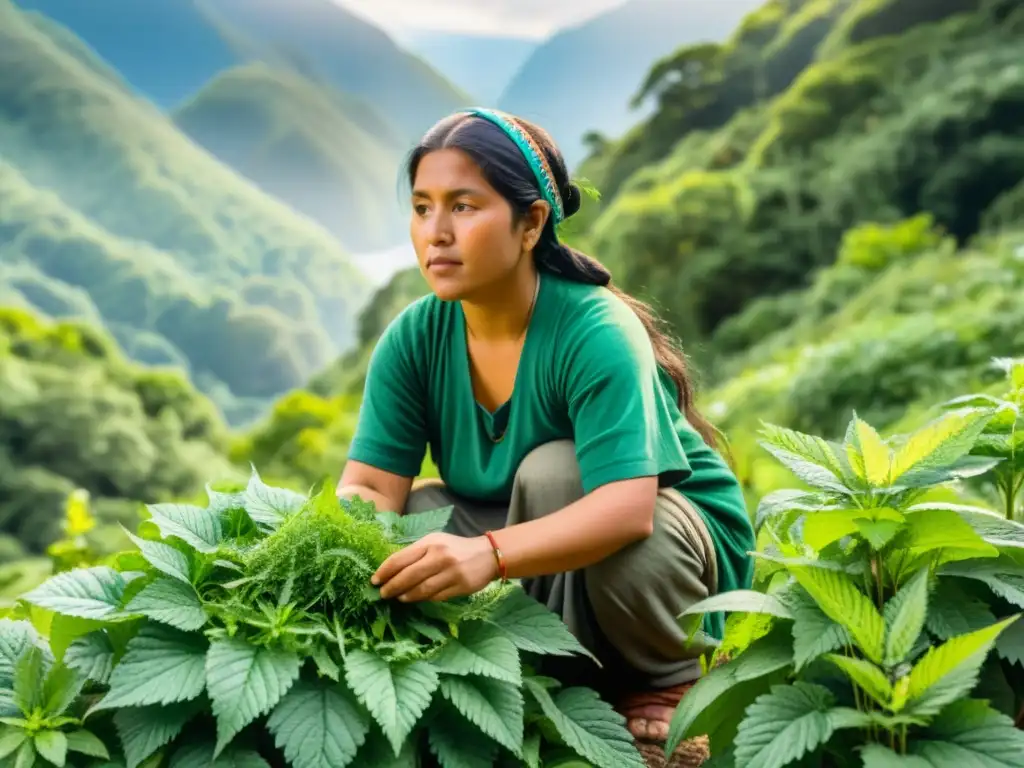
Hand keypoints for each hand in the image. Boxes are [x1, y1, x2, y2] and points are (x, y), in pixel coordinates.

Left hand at [371, 532, 498, 602]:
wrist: (488, 554)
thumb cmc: (455, 548)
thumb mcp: (435, 542)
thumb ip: (415, 553)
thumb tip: (390, 570)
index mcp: (430, 543)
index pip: (401, 558)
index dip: (385, 571)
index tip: (374, 580)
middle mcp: (440, 556)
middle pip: (409, 576)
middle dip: (392, 587)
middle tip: (383, 593)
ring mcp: (451, 572)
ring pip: (422, 589)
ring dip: (407, 596)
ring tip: (398, 598)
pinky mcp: (461, 586)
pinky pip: (437, 596)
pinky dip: (424, 599)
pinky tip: (417, 598)